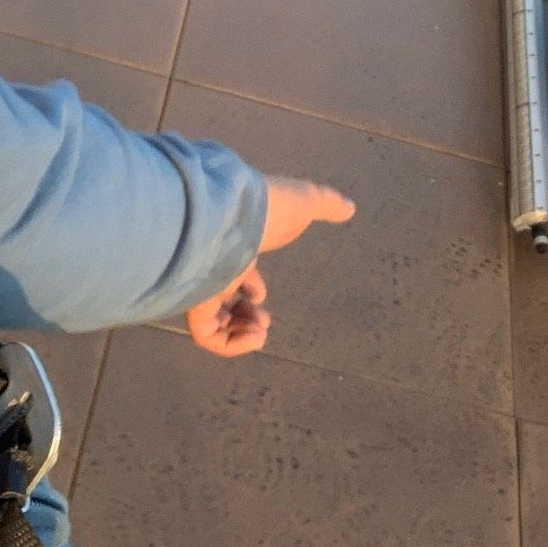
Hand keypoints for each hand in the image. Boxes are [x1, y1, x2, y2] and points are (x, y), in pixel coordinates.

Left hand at [184, 179, 354, 359]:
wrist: (238, 210)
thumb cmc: (270, 206)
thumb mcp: (306, 200)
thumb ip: (327, 203)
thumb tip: (349, 207)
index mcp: (233, 245)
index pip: (233, 273)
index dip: (249, 289)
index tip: (261, 295)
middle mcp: (214, 266)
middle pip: (218, 300)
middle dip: (243, 316)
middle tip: (262, 322)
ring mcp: (203, 285)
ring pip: (211, 322)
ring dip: (240, 333)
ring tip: (260, 332)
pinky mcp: (197, 304)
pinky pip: (207, 337)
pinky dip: (232, 346)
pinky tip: (256, 339)